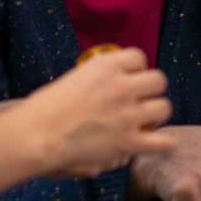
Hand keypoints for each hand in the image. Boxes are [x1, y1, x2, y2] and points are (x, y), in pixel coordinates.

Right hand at [24, 48, 172, 177]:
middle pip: (159, 80)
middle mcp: (122, 85)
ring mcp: (128, 114)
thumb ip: (96, 78)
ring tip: (143, 123)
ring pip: (164, 107)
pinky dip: (160, 143)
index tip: (126, 79)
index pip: (138, 57)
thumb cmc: (43, 108)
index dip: (134, 70)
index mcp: (105, 65)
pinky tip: (149, 143)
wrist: (36, 135)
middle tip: (138, 102)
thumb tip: (112, 81)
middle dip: (150, 90)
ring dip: (155, 114)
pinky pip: (163, 141)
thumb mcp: (73, 78)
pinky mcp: (129, 142)